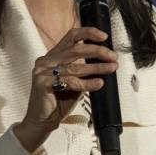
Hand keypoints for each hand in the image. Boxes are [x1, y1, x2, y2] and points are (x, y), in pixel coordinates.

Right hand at [13, 26, 117, 152]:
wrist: (43, 121)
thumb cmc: (60, 99)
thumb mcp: (75, 79)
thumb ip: (84, 68)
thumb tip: (108, 59)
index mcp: (54, 55)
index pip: (71, 36)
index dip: (88, 33)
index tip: (105, 37)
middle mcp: (46, 60)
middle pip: (76, 49)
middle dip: (98, 51)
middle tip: (113, 57)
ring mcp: (42, 71)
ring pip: (75, 67)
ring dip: (97, 67)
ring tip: (111, 68)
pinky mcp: (42, 84)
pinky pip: (70, 82)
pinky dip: (87, 83)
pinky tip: (99, 83)